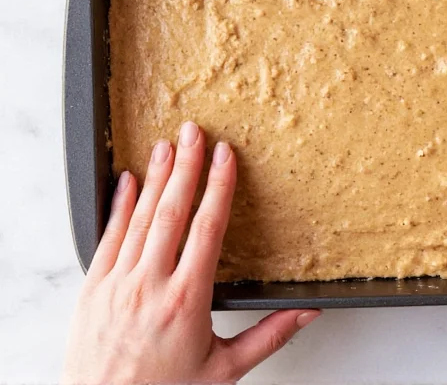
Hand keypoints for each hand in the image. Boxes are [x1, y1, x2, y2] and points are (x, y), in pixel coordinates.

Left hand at [62, 121, 319, 384]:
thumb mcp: (226, 370)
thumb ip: (269, 336)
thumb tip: (308, 312)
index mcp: (186, 300)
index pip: (207, 228)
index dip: (218, 187)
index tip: (225, 156)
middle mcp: (149, 285)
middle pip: (171, 212)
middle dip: (186, 167)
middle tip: (193, 132)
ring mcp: (117, 285)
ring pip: (139, 218)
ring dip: (156, 178)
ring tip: (166, 146)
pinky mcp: (92, 290)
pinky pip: (108, 238)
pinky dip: (119, 206)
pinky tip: (128, 182)